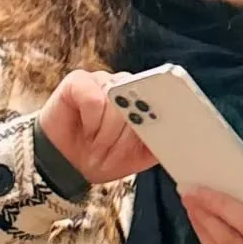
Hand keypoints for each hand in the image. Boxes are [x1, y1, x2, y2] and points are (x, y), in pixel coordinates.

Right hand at [37, 71, 157, 185]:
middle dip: (126, 136)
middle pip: (141, 103)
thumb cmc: (105, 157)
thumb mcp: (138, 155)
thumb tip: (176, 132)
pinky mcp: (80, 80)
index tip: (154, 133)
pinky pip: (94, 99)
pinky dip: (91, 121)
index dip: (161, 116)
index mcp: (147, 101)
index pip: (165, 100)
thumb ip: (159, 141)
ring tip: (96, 141)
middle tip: (112, 149)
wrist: (66, 163)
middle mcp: (128, 86)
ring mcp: (105, 81)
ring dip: (106, 133)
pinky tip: (85, 127)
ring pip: (117, 104)